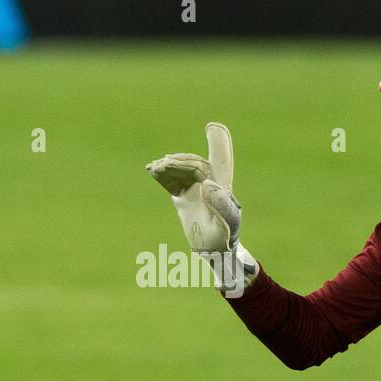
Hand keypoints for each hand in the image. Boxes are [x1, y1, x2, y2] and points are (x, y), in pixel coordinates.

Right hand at [145, 122, 239, 253]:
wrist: (215, 252)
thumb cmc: (226, 239)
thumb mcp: (227, 226)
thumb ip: (221, 205)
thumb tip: (206, 184)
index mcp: (222, 186)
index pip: (221, 160)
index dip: (218, 142)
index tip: (212, 127)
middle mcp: (209, 183)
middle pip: (194, 164)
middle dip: (179, 162)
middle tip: (164, 164)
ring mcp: (196, 189)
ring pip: (181, 171)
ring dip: (169, 167)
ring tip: (155, 167)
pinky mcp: (184, 197)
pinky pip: (173, 181)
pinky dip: (163, 176)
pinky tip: (153, 171)